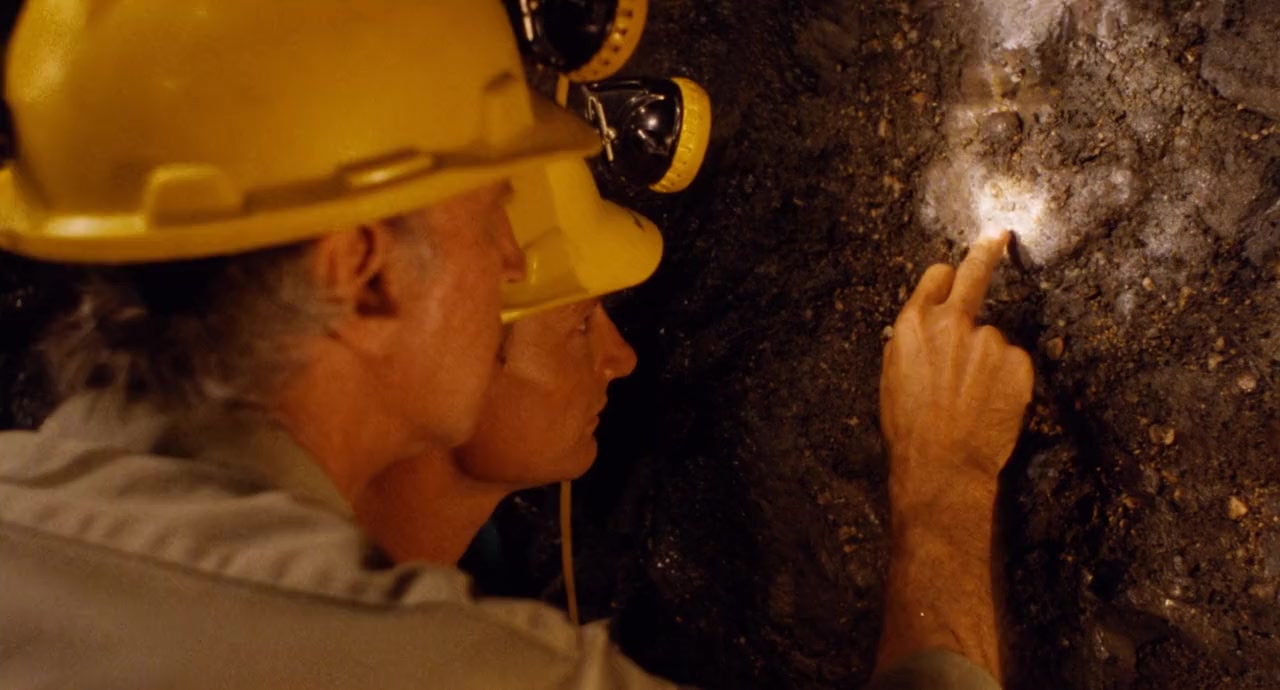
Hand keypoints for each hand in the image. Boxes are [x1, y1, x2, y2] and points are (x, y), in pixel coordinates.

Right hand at [880, 232, 1032, 513]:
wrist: (942, 463)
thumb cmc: (909, 427)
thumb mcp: (892, 377)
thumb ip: (908, 343)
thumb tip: (919, 328)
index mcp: (914, 324)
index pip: (937, 277)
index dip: (946, 280)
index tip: (957, 272)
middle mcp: (952, 322)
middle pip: (975, 273)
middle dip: (987, 250)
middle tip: (999, 236)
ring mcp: (990, 339)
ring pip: (993, 338)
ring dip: (987, 358)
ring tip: (971, 398)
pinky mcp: (1018, 362)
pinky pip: (1013, 362)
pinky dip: (1006, 378)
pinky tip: (989, 403)